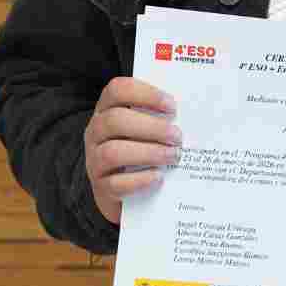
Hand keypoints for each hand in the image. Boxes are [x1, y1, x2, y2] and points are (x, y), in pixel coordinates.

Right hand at [83, 76, 180, 224]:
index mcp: (107, 109)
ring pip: (112, 152)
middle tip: (177, 136)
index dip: (145, 94)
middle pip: (115, 120)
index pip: (118, 89)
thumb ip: (161, 116)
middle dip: (151, 127)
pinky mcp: (101, 187)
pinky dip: (139, 180)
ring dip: (148, 153)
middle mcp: (95, 132)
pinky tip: (158, 177)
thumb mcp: (146, 128)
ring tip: (172, 156)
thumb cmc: (142, 149)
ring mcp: (94, 160)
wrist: (128, 195)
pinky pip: (115, 184)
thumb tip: (191, 111)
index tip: (172, 106)